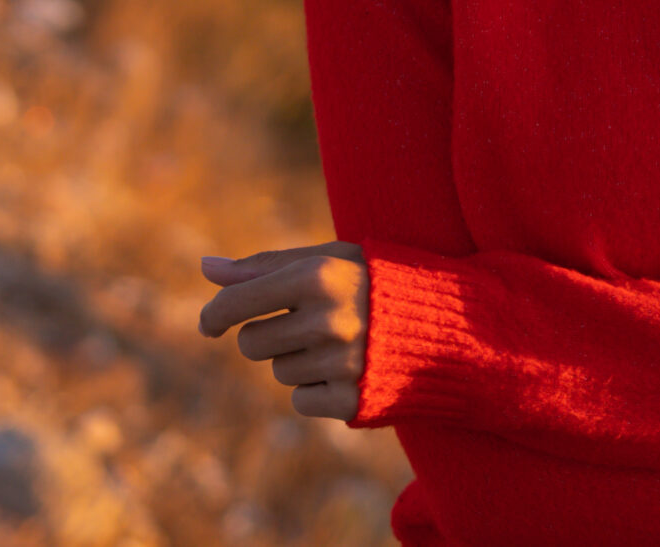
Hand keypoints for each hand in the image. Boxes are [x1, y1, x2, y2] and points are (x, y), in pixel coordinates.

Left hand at [196, 241, 368, 420]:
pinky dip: (317, 388)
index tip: (210, 324)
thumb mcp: (330, 260)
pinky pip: (300, 399)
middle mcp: (328, 320)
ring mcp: (340, 363)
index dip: (215, 315)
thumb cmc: (378, 282)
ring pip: (278, 371)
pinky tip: (349, 368)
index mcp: (318, 276)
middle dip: (269, 334)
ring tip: (340, 341)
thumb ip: (267, 265)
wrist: (453, 324)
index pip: (236, 302)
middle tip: (308, 322)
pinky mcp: (349, 399)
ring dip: (297, 358)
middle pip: (252, 343)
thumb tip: (206, 268)